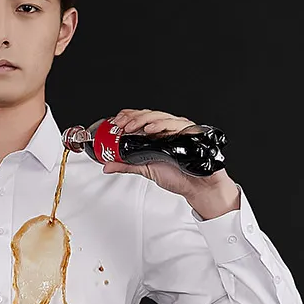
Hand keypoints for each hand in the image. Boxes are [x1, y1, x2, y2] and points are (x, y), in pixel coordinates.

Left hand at [103, 108, 231, 199]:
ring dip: (143, 120)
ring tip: (131, 127)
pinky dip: (162, 125)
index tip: (115, 123)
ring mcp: (179, 130)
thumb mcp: (145, 169)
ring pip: (160, 116)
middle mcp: (167, 129)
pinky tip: (151, 130)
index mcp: (156, 134)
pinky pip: (176, 124)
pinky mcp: (190, 133)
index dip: (127, 117)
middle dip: (132, 117)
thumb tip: (106, 166)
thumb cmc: (177, 176)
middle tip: (119, 124)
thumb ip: (126, 165)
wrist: (197, 188)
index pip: (141, 118)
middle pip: (148, 115)